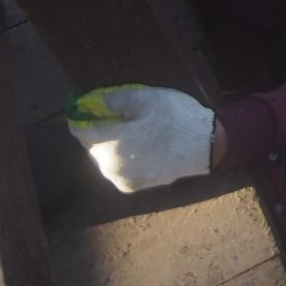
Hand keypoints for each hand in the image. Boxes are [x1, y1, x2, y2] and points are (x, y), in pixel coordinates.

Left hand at [67, 84, 214, 192]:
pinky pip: (118, 169)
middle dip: (100, 132)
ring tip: (131, 133)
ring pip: (105, 159)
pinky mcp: (132, 187)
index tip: (87, 107)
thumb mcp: (147, 98)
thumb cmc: (175, 119)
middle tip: (116, 118)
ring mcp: (120, 179)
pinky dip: (122, 159)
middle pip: (92, 146)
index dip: (83, 116)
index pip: (80, 129)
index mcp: (108, 144)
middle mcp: (108, 167)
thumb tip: (96, 102)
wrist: (205, 147)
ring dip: (111, 146)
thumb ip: (116, 100)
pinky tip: (139, 149)